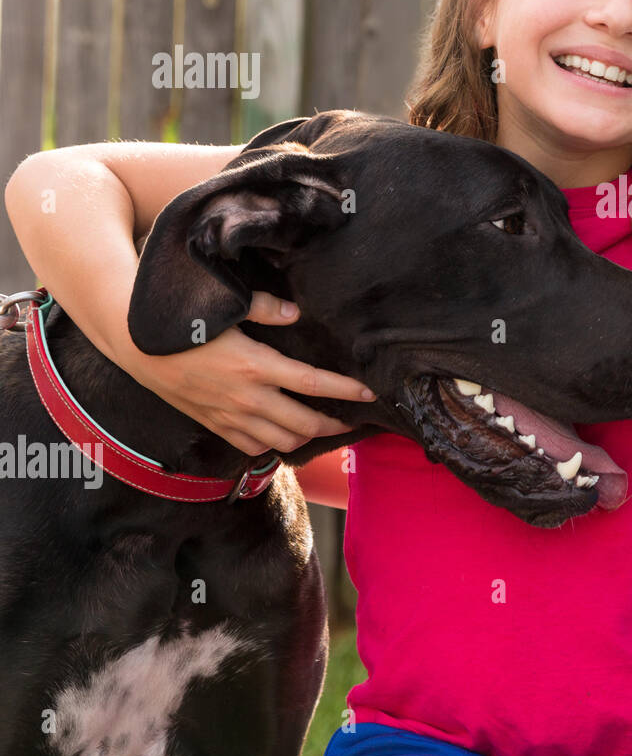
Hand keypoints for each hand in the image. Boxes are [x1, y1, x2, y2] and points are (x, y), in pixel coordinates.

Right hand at [122, 291, 376, 455]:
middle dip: (336, 424)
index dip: (346, 391)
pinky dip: (275, 446)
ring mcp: (231, 417)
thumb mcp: (227, 308)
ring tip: (327, 429)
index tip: (369, 393)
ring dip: (309, 438)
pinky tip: (285, 436)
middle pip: (305, 423)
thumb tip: (297, 313)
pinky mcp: (216, 426)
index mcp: (256, 366)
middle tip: (354, 420)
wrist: (138, 348)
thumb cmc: (185, 325)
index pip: (314, 384)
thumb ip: (266, 309)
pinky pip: (253, 448)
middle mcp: (248, 399)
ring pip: (282, 442)